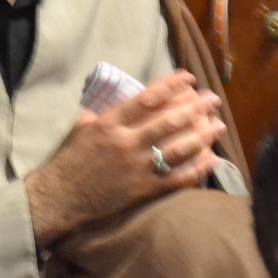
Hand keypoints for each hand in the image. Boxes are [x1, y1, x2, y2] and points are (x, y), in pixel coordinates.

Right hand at [25, 71, 225, 245]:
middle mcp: (126, 143)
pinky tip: (211, 160)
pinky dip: (196, 169)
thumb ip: (102, 112)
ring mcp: (136, 168)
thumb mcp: (80, 128)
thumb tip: (120, 98)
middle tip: (214, 99)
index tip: (189, 78)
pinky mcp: (142, 191)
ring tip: (219, 126)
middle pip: (168, 121)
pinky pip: (175, 178)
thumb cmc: (68, 162)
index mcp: (110, 124)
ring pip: (177, 148)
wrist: (59, 198)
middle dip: (196, 108)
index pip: (147, 99)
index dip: (171, 86)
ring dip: (202, 136)